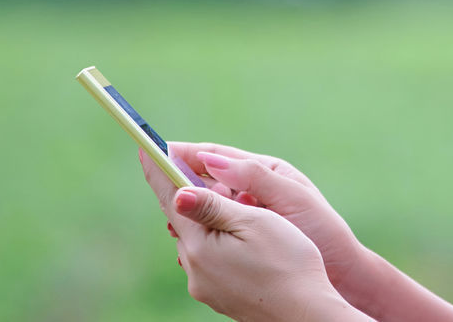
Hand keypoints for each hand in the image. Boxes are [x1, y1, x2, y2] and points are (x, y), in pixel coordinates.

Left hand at [141, 150, 356, 320]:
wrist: (306, 315)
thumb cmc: (289, 263)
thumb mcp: (253, 224)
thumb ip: (213, 208)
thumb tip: (178, 194)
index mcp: (200, 246)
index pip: (172, 199)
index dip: (160, 170)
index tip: (146, 148)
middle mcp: (195, 269)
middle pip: (183, 219)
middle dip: (185, 191)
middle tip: (183, 163)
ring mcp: (205, 286)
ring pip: (197, 239)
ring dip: (204, 218)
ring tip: (219, 197)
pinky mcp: (219, 296)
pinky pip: (209, 258)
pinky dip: (216, 239)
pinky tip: (235, 235)